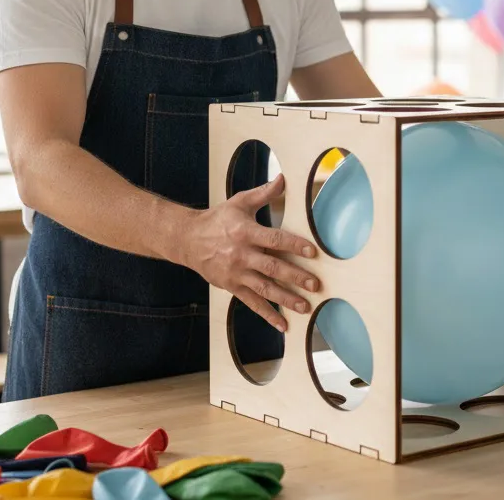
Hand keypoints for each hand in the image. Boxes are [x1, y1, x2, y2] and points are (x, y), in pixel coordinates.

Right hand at [179, 175, 319, 331]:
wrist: (188, 240)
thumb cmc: (218, 219)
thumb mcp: (240, 202)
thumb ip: (264, 193)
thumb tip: (284, 179)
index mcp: (246, 232)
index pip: (274, 240)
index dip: (294, 245)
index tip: (312, 252)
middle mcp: (241, 254)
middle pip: (272, 268)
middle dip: (295, 277)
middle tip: (315, 284)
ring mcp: (236, 273)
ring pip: (265, 289)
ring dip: (286, 299)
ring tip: (305, 306)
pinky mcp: (231, 287)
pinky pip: (252, 303)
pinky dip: (267, 314)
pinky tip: (282, 324)